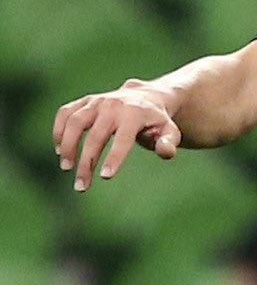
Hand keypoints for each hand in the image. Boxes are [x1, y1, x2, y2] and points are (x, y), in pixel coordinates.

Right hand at [53, 79, 181, 191]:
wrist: (146, 97)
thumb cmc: (157, 121)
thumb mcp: (169, 131)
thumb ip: (168, 142)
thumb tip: (165, 152)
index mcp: (136, 113)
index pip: (123, 138)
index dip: (115, 157)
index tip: (105, 177)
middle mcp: (114, 105)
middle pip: (96, 136)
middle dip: (86, 163)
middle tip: (81, 186)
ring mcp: (97, 101)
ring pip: (75, 122)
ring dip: (67, 146)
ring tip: (66, 167)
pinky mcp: (85, 101)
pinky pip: (65, 113)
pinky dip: (58, 130)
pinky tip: (59, 149)